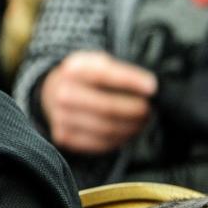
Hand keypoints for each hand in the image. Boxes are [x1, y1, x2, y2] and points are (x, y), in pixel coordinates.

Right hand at [40, 50, 156, 153]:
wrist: (54, 92)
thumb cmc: (86, 78)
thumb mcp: (99, 63)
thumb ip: (122, 73)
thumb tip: (151, 90)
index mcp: (73, 69)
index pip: (105, 75)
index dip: (131, 81)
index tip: (153, 88)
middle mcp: (63, 93)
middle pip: (108, 107)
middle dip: (135, 110)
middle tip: (149, 108)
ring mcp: (61, 117)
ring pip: (107, 128)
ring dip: (131, 127)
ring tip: (142, 120)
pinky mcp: (64, 136)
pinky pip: (101, 143)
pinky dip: (120, 139)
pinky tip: (127, 130)